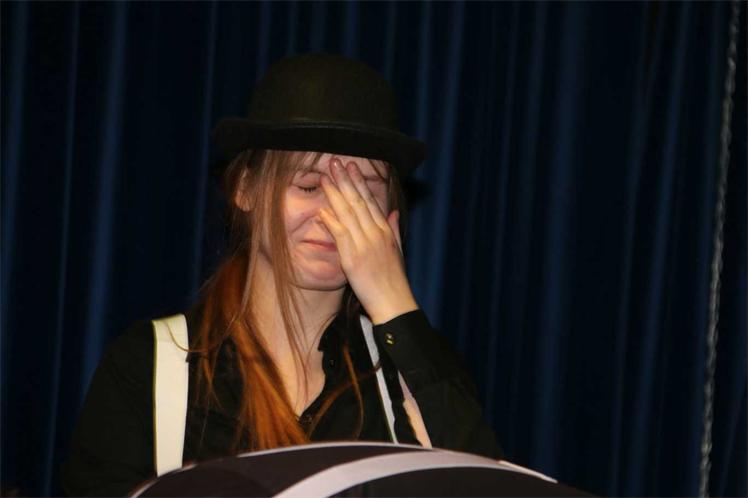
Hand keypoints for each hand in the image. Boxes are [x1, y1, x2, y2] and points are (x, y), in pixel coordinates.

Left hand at [317, 157, 418, 323]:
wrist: (395, 303)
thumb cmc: (395, 281)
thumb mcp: (398, 251)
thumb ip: (394, 229)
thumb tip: (392, 212)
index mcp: (386, 231)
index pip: (370, 201)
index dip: (359, 182)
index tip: (351, 167)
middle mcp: (376, 234)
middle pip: (358, 201)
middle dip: (346, 180)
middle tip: (335, 162)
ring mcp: (365, 245)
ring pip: (348, 214)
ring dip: (335, 194)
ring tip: (325, 178)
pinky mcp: (353, 258)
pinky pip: (340, 235)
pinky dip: (331, 220)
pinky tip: (322, 209)